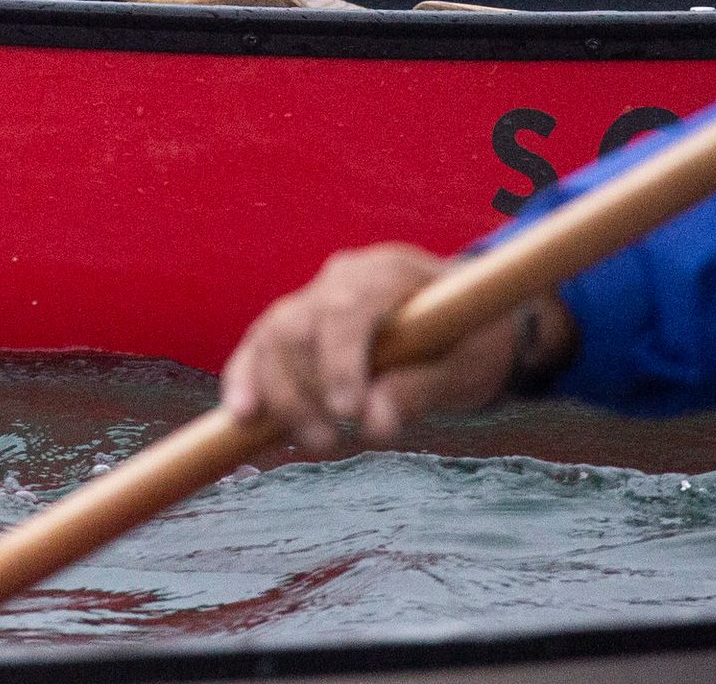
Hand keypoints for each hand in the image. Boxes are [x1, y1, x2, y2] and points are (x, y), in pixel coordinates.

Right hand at [218, 244, 560, 453]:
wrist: (464, 324)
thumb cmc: (474, 341)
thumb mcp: (467, 366)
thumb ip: (419, 388)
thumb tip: (373, 425)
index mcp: (387, 272)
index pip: (346, 311)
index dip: (338, 363)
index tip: (348, 414)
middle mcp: (339, 276)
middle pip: (296, 327)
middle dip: (304, 390)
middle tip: (330, 443)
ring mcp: (310, 298)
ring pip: (270, 339)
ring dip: (280, 396)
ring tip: (315, 443)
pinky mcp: (292, 324)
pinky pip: (257, 348)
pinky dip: (246, 380)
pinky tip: (241, 416)